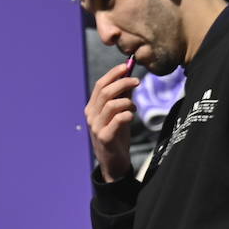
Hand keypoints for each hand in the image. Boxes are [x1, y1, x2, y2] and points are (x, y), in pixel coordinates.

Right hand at [85, 62, 139, 181]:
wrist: (113, 161)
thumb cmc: (117, 135)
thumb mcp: (119, 113)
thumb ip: (122, 97)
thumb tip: (130, 78)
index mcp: (92, 108)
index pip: (100, 85)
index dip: (113, 74)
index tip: (127, 66)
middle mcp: (91, 116)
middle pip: (105, 92)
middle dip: (123, 83)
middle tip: (137, 82)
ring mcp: (96, 127)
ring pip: (111, 104)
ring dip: (127, 102)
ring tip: (134, 108)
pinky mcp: (104, 137)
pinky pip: (118, 119)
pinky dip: (128, 115)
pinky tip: (131, 117)